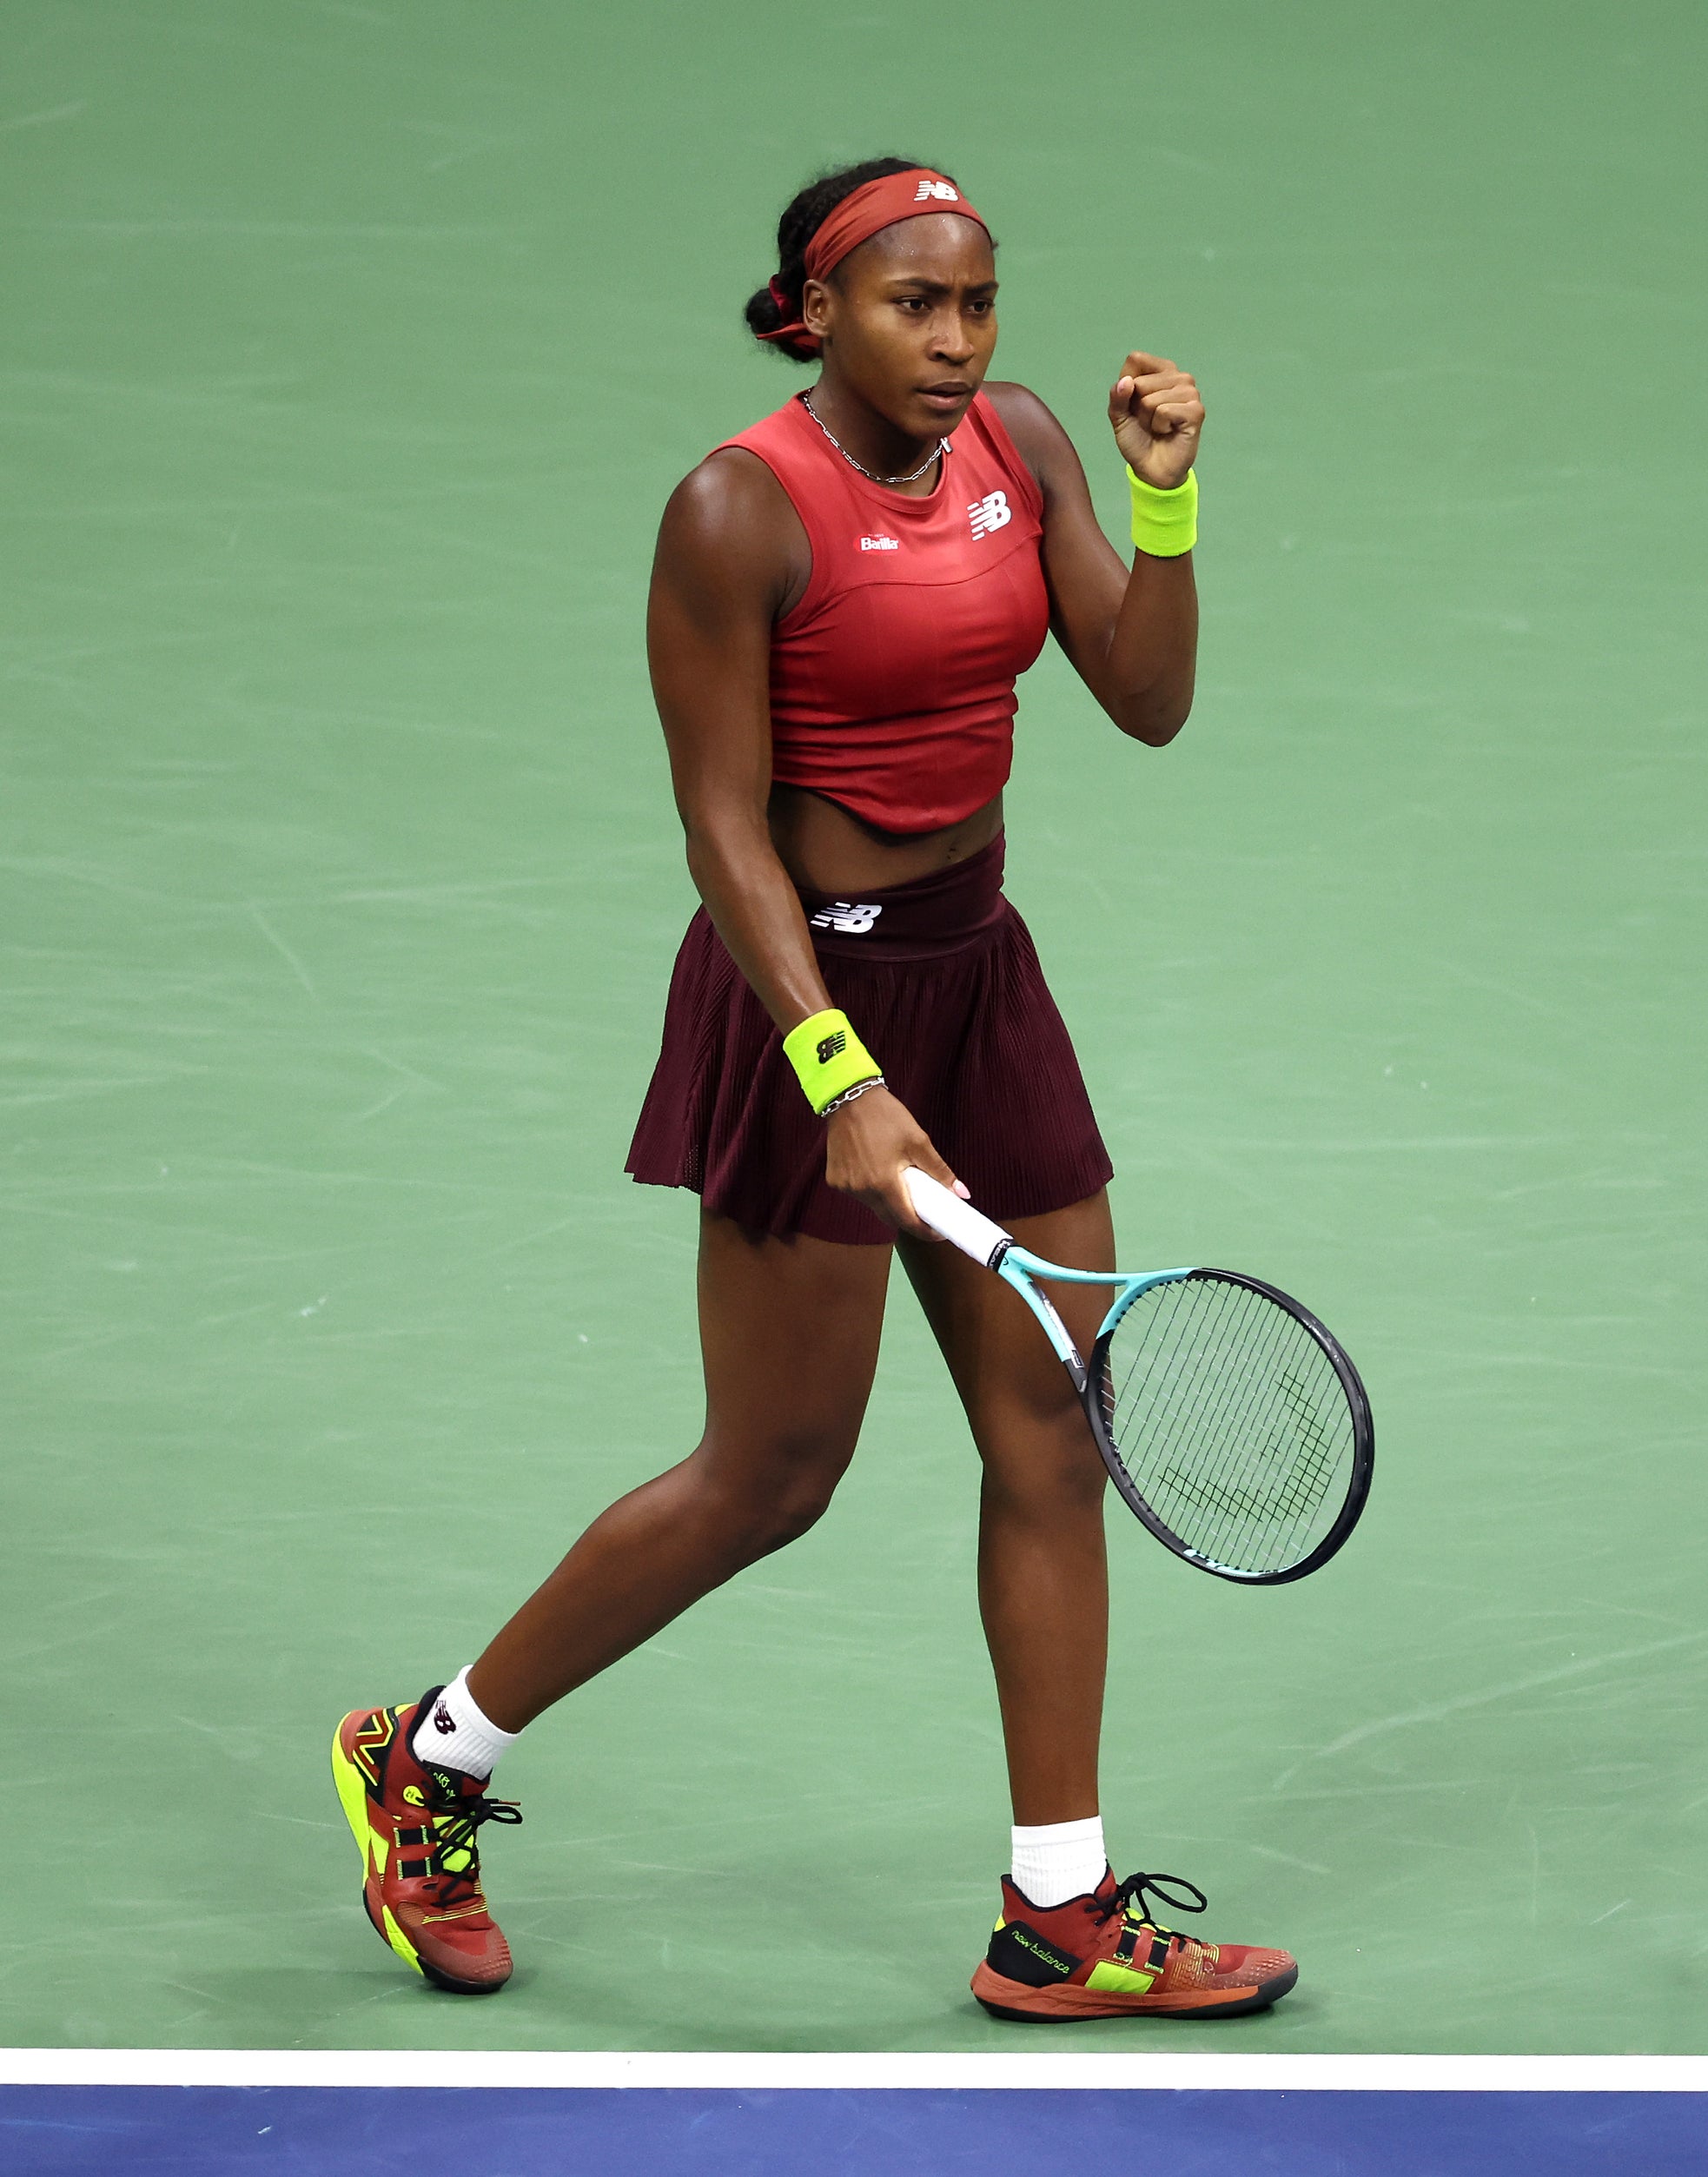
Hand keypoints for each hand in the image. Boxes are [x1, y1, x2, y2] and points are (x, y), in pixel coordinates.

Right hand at [823, 1085, 967, 1237]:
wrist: (849, 1097)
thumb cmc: (886, 1116)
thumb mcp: (918, 1141)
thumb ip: (940, 1171)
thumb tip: (961, 1193)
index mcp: (884, 1182)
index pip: (907, 1221)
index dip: (925, 1231)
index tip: (939, 1233)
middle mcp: (862, 1190)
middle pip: (890, 1218)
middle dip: (909, 1218)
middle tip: (926, 1209)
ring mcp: (846, 1187)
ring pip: (874, 1207)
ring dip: (890, 1203)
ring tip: (902, 1185)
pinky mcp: (835, 1181)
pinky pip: (859, 1195)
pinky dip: (872, 1191)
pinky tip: (878, 1173)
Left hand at [1108, 351, 1203, 489]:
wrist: (1151, 469)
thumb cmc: (1138, 439)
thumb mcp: (1119, 416)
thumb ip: (1117, 396)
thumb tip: (1126, 382)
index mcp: (1162, 371)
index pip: (1136, 359)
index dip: (1126, 386)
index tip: (1134, 405)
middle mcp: (1179, 377)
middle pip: (1140, 382)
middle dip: (1137, 408)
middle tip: (1148, 422)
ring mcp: (1190, 392)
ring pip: (1151, 399)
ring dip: (1148, 420)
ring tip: (1158, 427)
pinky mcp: (1196, 410)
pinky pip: (1164, 411)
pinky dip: (1159, 426)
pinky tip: (1169, 432)